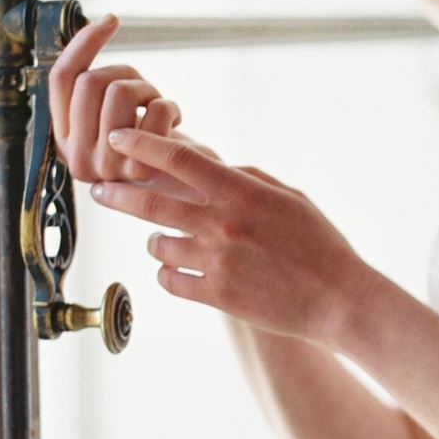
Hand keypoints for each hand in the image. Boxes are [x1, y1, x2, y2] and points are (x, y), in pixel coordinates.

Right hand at [48, 13, 185, 187]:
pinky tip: (173, 122)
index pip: (61, 78)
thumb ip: (95, 90)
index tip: (111, 19)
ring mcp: (105, 167)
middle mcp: (76, 156)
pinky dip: (170, 106)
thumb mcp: (114, 117)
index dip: (85, 42)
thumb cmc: (152, 146)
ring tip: (158, 107)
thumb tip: (95, 26)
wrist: (188, 191)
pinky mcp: (139, 172)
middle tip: (146, 91)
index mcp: (63, 138)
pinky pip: (155, 110)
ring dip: (149, 90)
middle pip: (91, 81)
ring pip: (119, 90)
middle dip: (127, 73)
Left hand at [88, 126, 373, 346]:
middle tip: (99, 190)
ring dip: (157, 240)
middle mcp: (224, 224)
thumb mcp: (291, 198)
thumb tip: (216, 169)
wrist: (338, 300)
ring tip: (167, 241)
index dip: (143, 145)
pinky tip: (179, 270)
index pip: (180, 160)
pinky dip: (169, 274)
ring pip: (157, 245)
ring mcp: (217, 262)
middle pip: (151, 202)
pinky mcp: (216, 296)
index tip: (119, 139)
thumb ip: (249, 180)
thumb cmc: (321, 245)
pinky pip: (170, 281)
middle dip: (116, 193)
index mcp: (243, 193)